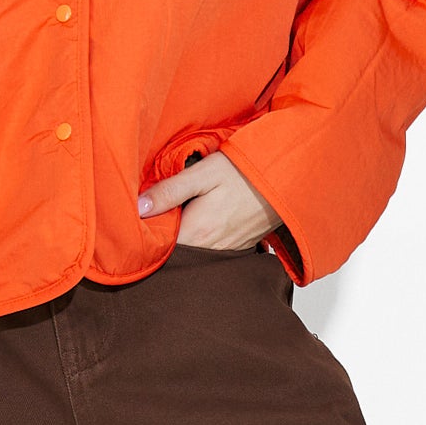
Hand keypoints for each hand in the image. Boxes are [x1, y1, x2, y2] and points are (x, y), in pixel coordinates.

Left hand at [137, 150, 280, 250]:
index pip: (160, 248)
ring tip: (176, 219)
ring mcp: (228, 251)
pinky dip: (202, 242)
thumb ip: (170, 191)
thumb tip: (138, 207)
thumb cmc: (245, 171)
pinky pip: (212, 252)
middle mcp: (212, 249)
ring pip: (194, 254)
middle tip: (155, 219)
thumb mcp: (203, 174)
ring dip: (182, 242)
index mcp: (198, 232)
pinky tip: (200, 223)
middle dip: (163, 241)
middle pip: (176, 254)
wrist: (288, 176)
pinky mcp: (240, 247)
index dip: (146, 236)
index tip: (137, 221)